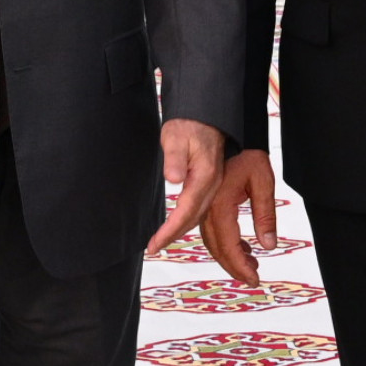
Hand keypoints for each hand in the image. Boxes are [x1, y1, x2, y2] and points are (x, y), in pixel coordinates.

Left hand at [148, 119, 229, 261]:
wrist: (207, 117)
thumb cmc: (190, 125)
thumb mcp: (176, 136)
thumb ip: (175, 157)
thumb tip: (173, 177)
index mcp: (205, 175)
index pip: (186, 210)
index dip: (170, 230)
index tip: (155, 244)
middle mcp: (212, 184)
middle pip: (193, 218)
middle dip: (173, 235)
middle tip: (153, 247)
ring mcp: (213, 185)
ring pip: (198, 216)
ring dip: (180, 231)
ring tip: (161, 242)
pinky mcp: (209, 184)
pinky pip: (200, 208)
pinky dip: (188, 221)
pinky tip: (178, 226)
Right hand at [199, 148, 280, 286]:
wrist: (226, 135)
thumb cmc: (246, 154)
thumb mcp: (263, 182)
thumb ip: (265, 214)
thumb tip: (269, 244)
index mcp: (221, 205)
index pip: (229, 245)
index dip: (240, 266)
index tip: (254, 279)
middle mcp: (208, 210)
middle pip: (217, 248)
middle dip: (235, 267)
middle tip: (252, 278)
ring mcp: (205, 208)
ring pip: (213, 242)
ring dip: (231, 257)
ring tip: (251, 265)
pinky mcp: (207, 205)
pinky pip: (213, 231)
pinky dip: (227, 244)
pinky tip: (244, 248)